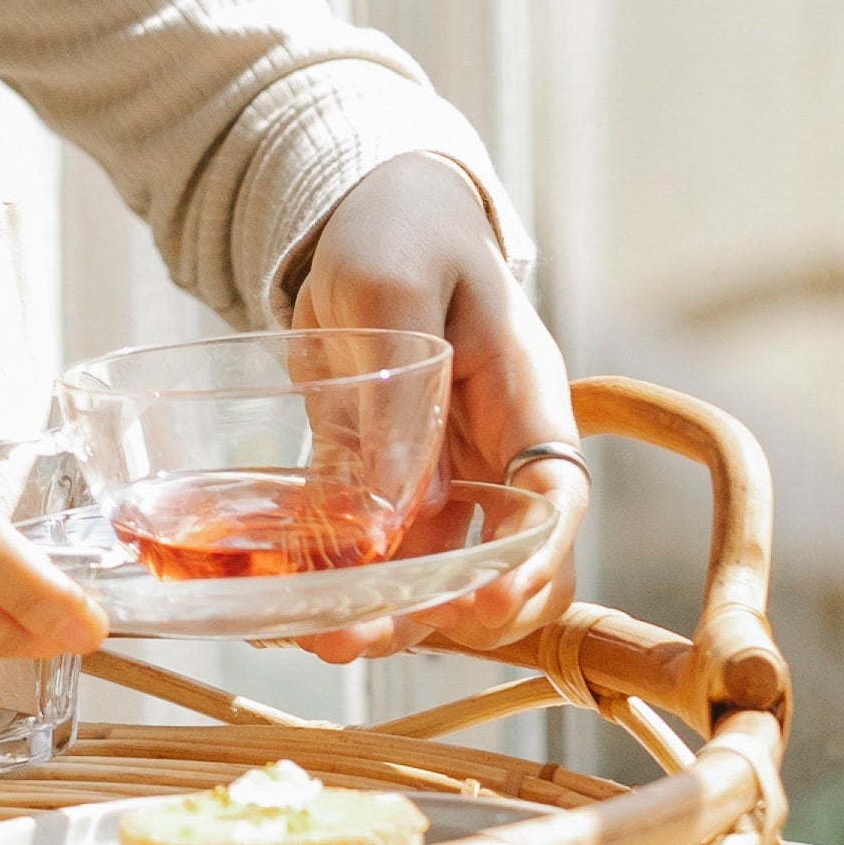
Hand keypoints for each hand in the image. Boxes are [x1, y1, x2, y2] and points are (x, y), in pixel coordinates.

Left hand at [288, 152, 586, 658]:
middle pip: (499, 563)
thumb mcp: (390, 286)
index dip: (532, 562)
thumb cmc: (399, 229)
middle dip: (442, 614)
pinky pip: (373, 547)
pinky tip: (287, 599)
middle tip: (358, 634)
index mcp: (525, 397)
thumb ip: (397, 392)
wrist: (367, 210)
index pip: (555, 500)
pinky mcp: (382, 478)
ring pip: (433, 572)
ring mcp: (443, 472)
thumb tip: (390, 507)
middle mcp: (495, 450)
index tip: (486, 605)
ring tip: (314, 633)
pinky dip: (342, 579)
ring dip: (383, 613)